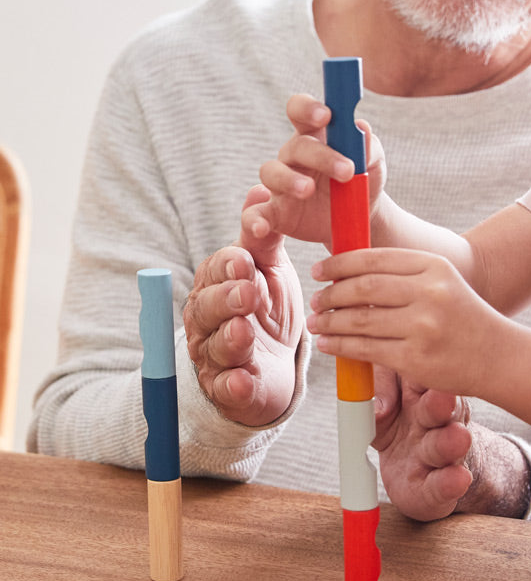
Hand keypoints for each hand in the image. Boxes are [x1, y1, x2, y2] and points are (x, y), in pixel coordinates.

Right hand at [184, 185, 304, 425]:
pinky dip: (234, 386)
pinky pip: (226, 389)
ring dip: (230, 339)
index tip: (246, 260)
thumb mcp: (270, 269)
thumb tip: (261, 190)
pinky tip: (244, 381)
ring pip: (215, 347)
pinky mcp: (228, 390)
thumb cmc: (267, 308)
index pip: (216, 272)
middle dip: (226, 300)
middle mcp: (206, 320)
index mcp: (215, 285)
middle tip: (248, 293)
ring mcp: (214, 356)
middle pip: (207, 309)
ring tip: (244, 332)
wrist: (275, 364)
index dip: (229, 267)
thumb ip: (263, 237)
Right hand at [244, 94, 386, 245]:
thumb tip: (362, 127)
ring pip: (271, 172)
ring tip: (308, 190)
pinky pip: (256, 214)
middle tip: (347, 171)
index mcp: (315, 135)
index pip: (300, 110)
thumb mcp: (373, 163)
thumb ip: (369, 146)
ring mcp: (280, 183)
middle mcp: (293, 156)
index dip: (307, 108)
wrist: (358, 219)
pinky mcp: (275, 213)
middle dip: (321, 155)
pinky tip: (261, 228)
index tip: (325, 115)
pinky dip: (254, 221)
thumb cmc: (363, 180)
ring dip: (289, 180)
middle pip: (295, 146)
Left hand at [310, 248, 507, 394]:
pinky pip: (366, 349)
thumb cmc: (461, 316)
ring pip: (360, 319)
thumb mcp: (441, 282)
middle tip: (316, 299)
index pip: (375, 258)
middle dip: (331, 293)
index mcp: (433, 266)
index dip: (340, 263)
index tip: (320, 270)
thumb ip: (402, 275)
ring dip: (330, 321)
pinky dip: (340, 345)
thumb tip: (346, 273)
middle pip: (364, 287)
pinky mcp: (415, 358)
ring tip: (316, 322)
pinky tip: (328, 344)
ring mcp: (423, 326)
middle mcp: (429, 292)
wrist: (497, 355)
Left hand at [373, 372, 473, 519]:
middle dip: (440, 403)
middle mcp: (438, 417)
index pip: (421, 374)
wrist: (420, 467)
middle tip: (443, 398)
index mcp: (420, 390)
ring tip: (458, 439)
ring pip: (446, 445)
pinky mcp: (440, 487)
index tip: (416, 364)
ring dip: (450, 442)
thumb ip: (379, 389)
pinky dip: (450, 482)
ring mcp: (442, 452)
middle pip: (441, 407)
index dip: (419, 371)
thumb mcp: (383, 397)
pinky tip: (457, 478)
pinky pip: (445, 484)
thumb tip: (378, 408)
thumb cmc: (401, 420)